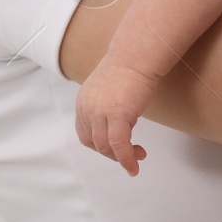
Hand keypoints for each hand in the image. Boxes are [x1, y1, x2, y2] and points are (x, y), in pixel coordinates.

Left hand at [75, 58, 157, 175]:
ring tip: (138, 156)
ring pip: (105, 147)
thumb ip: (107, 107)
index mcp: (83, 102)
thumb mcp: (109, 90)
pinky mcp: (116, 115)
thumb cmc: (129, 68)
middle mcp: (86, 108)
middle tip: (131, 155)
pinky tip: (134, 166)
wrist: (137, 55)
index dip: (100, 145)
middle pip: (94, 143)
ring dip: (122, 157)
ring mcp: (99, 112)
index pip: (85, 134)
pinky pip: (119, 145)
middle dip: (113, 154)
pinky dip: (126, 159)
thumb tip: (121, 125)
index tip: (116, 148)